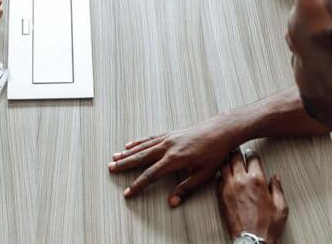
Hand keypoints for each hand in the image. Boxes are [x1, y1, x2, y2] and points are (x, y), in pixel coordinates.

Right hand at [109, 115, 244, 205]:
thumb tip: (171, 202)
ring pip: (142, 147)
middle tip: (110, 168)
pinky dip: (138, 142)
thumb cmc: (215, 152)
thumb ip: (186, 189)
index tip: (128, 192)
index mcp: (174, 159)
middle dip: (124, 164)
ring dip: (128, 153)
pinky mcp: (170, 133)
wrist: (221, 130)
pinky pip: (150, 138)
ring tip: (115, 157)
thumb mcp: (203, 175)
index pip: (151, 174)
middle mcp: (167, 147)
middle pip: (141, 158)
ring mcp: (167, 138)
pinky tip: (130, 144)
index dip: (138, 185)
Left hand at [217, 149, 287, 243]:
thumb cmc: (267, 226)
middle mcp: (241, 180)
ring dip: (228, 162)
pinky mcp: (221, 195)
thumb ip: (278, 189)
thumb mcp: (281, 207)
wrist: (252, 240)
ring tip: (231, 163)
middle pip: (235, 156)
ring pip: (224, 165)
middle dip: (238, 154)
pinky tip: (226, 177)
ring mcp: (229, 187)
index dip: (252, 154)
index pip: (252, 157)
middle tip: (239, 154)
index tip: (252, 155)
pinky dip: (222, 175)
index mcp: (257, 180)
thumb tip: (275, 178)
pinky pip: (218, 178)